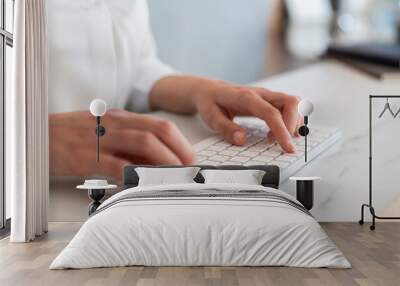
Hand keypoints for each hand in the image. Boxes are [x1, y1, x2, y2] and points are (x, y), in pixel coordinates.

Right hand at [50, 109, 194, 180]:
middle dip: (180, 151)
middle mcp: (115, 124)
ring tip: (176, 175)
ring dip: (165, 161)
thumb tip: (155, 160)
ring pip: (143, 145)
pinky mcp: (88, 157)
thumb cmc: (72, 135)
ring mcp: (102, 139)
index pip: (159, 125)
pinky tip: (145, 183)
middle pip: (157, 132)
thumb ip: (128, 144)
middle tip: (189, 168)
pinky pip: (117, 166)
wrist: (37, 136)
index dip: (180, 142)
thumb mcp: (104, 131)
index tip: (190, 157)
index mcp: (121, 118)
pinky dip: (135, 175)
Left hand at [193, 81, 301, 152]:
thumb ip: (226, 128)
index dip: (281, 130)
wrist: (209, 90)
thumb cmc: (210, 102)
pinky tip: (279, 134)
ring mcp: (267, 96)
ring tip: (275, 139)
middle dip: (293, 125)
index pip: (271, 112)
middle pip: (290, 102)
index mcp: (246, 97)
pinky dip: (291, 121)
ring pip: (293, 104)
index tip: (287, 147)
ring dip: (293, 123)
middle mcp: (260, 94)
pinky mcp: (269, 100)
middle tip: (283, 144)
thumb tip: (242, 139)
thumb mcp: (211, 117)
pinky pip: (288, 107)